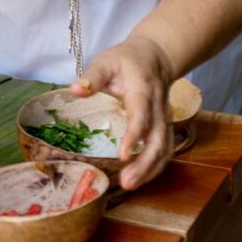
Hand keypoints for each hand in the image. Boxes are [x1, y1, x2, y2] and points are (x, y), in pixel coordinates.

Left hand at [70, 35, 175, 189]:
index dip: (134, 136)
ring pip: (166, 147)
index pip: (142, 116)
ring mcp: (165, 118)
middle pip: (159, 139)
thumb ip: (92, 77)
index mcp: (144, 91)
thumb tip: (75, 89)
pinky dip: (155, 166)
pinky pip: (165, 149)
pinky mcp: (164, 126)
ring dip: (151, 169)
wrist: (156, 56)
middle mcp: (159, 107)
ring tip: (130, 185)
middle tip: (126, 183)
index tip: (123, 155)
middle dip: (145, 163)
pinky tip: (140, 178)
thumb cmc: (127, 60)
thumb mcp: (107, 61)